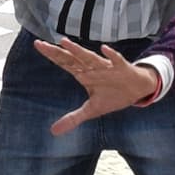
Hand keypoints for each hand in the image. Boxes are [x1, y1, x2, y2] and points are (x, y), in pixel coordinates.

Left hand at [31, 37, 162, 130]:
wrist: (137, 89)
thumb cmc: (112, 95)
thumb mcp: (91, 110)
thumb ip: (72, 119)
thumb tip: (53, 132)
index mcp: (84, 74)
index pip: (64, 63)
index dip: (51, 55)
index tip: (37, 45)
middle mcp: (92, 68)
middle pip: (72, 58)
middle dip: (57, 52)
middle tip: (41, 43)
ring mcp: (106, 67)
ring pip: (90, 58)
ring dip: (78, 51)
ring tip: (65, 43)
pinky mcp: (122, 68)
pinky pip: (116, 60)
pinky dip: (111, 55)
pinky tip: (104, 49)